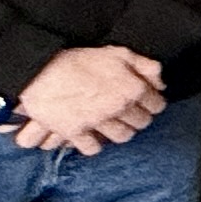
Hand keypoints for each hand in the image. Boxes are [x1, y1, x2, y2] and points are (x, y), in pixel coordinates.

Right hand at [17, 45, 165, 151]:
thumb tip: (161, 82)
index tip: (148, 102)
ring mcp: (98, 122)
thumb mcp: (118, 53)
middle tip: (133, 113)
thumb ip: (144, 66)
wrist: (40, 70)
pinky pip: (93, 148)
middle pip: (141, 123)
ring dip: (121, 131)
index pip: (157, 105)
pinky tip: (94, 136)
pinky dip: (95, 144)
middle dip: (139, 117)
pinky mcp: (76, 133)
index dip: (153, 102)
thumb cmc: (78, 59)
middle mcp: (119, 108)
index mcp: (132, 88)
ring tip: (116, 124)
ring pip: (122, 137)